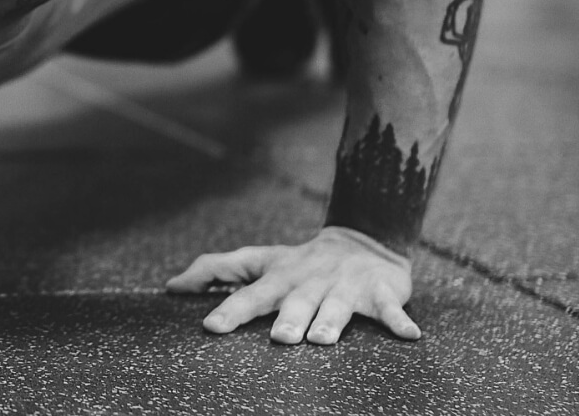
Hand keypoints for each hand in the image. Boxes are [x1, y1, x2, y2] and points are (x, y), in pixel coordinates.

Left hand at [165, 227, 421, 344]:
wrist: (362, 240)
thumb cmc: (298, 262)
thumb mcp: (258, 261)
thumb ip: (215, 270)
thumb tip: (170, 286)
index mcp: (279, 278)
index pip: (249, 293)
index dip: (230, 308)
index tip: (211, 325)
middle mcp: (309, 282)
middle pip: (296, 302)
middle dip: (288, 319)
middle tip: (280, 337)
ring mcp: (345, 287)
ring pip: (337, 307)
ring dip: (331, 322)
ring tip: (323, 340)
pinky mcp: (380, 293)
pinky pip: (392, 310)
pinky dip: (400, 321)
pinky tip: (410, 336)